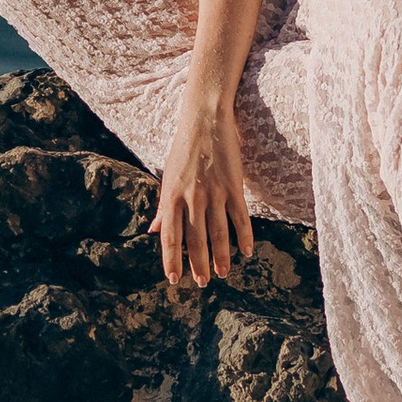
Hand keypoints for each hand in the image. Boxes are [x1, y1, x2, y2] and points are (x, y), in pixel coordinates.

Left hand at [156, 101, 254, 289]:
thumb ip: (163, 207)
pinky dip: (245, 236)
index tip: (174, 279)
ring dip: (222, 256)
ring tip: (223, 274)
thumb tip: (154, 230)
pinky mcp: (233, 185)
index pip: (170, 236)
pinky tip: (248, 251)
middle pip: (195, 239)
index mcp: (171, 196)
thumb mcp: (168, 176)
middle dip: (199, 264)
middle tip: (203, 283)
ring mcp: (214, 192)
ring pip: (219, 233)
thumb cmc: (184, 148)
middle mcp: (191, 197)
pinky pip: (240, 217)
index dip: (172, 259)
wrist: (205, 118)